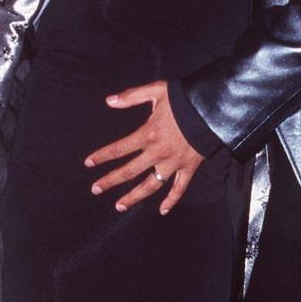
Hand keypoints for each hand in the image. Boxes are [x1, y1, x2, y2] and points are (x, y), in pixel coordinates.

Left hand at [85, 80, 204, 214]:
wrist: (212, 109)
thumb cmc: (183, 99)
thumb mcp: (156, 91)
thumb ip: (132, 96)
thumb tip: (109, 101)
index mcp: (147, 134)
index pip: (119, 149)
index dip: (102, 156)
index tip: (88, 163)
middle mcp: (157, 153)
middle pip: (129, 171)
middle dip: (110, 181)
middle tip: (95, 189)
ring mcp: (173, 163)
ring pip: (150, 185)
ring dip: (134, 196)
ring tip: (119, 205)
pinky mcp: (188, 168)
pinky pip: (179, 188)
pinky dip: (171, 200)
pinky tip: (162, 211)